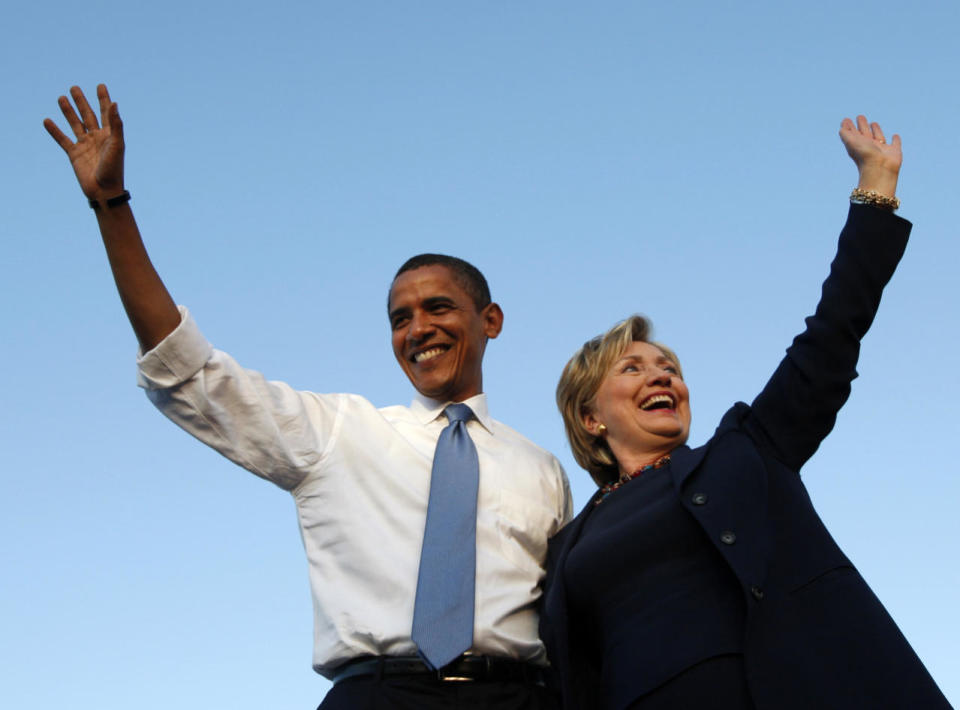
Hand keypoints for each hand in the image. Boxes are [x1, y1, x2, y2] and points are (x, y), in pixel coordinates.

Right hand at [44, 84, 124, 200]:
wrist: (104, 190)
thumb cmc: (114, 169)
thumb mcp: (117, 145)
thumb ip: (116, 124)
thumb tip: (114, 103)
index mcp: (109, 135)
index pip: (106, 113)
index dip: (103, 100)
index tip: (100, 86)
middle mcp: (97, 138)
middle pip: (88, 115)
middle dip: (82, 102)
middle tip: (74, 88)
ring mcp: (85, 145)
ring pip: (75, 124)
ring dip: (68, 112)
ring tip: (61, 98)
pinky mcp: (74, 154)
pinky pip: (62, 140)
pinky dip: (55, 131)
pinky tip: (47, 120)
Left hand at [839, 115, 900, 196]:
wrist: (880, 169)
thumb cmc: (864, 156)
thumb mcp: (851, 143)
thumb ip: (845, 134)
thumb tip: (842, 128)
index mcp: (858, 145)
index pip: (852, 134)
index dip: (848, 127)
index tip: (846, 120)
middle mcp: (869, 147)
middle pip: (864, 134)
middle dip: (862, 125)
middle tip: (860, 117)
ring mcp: (881, 149)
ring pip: (878, 137)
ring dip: (876, 130)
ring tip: (873, 123)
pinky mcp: (894, 151)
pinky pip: (895, 144)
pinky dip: (896, 140)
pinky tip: (895, 136)